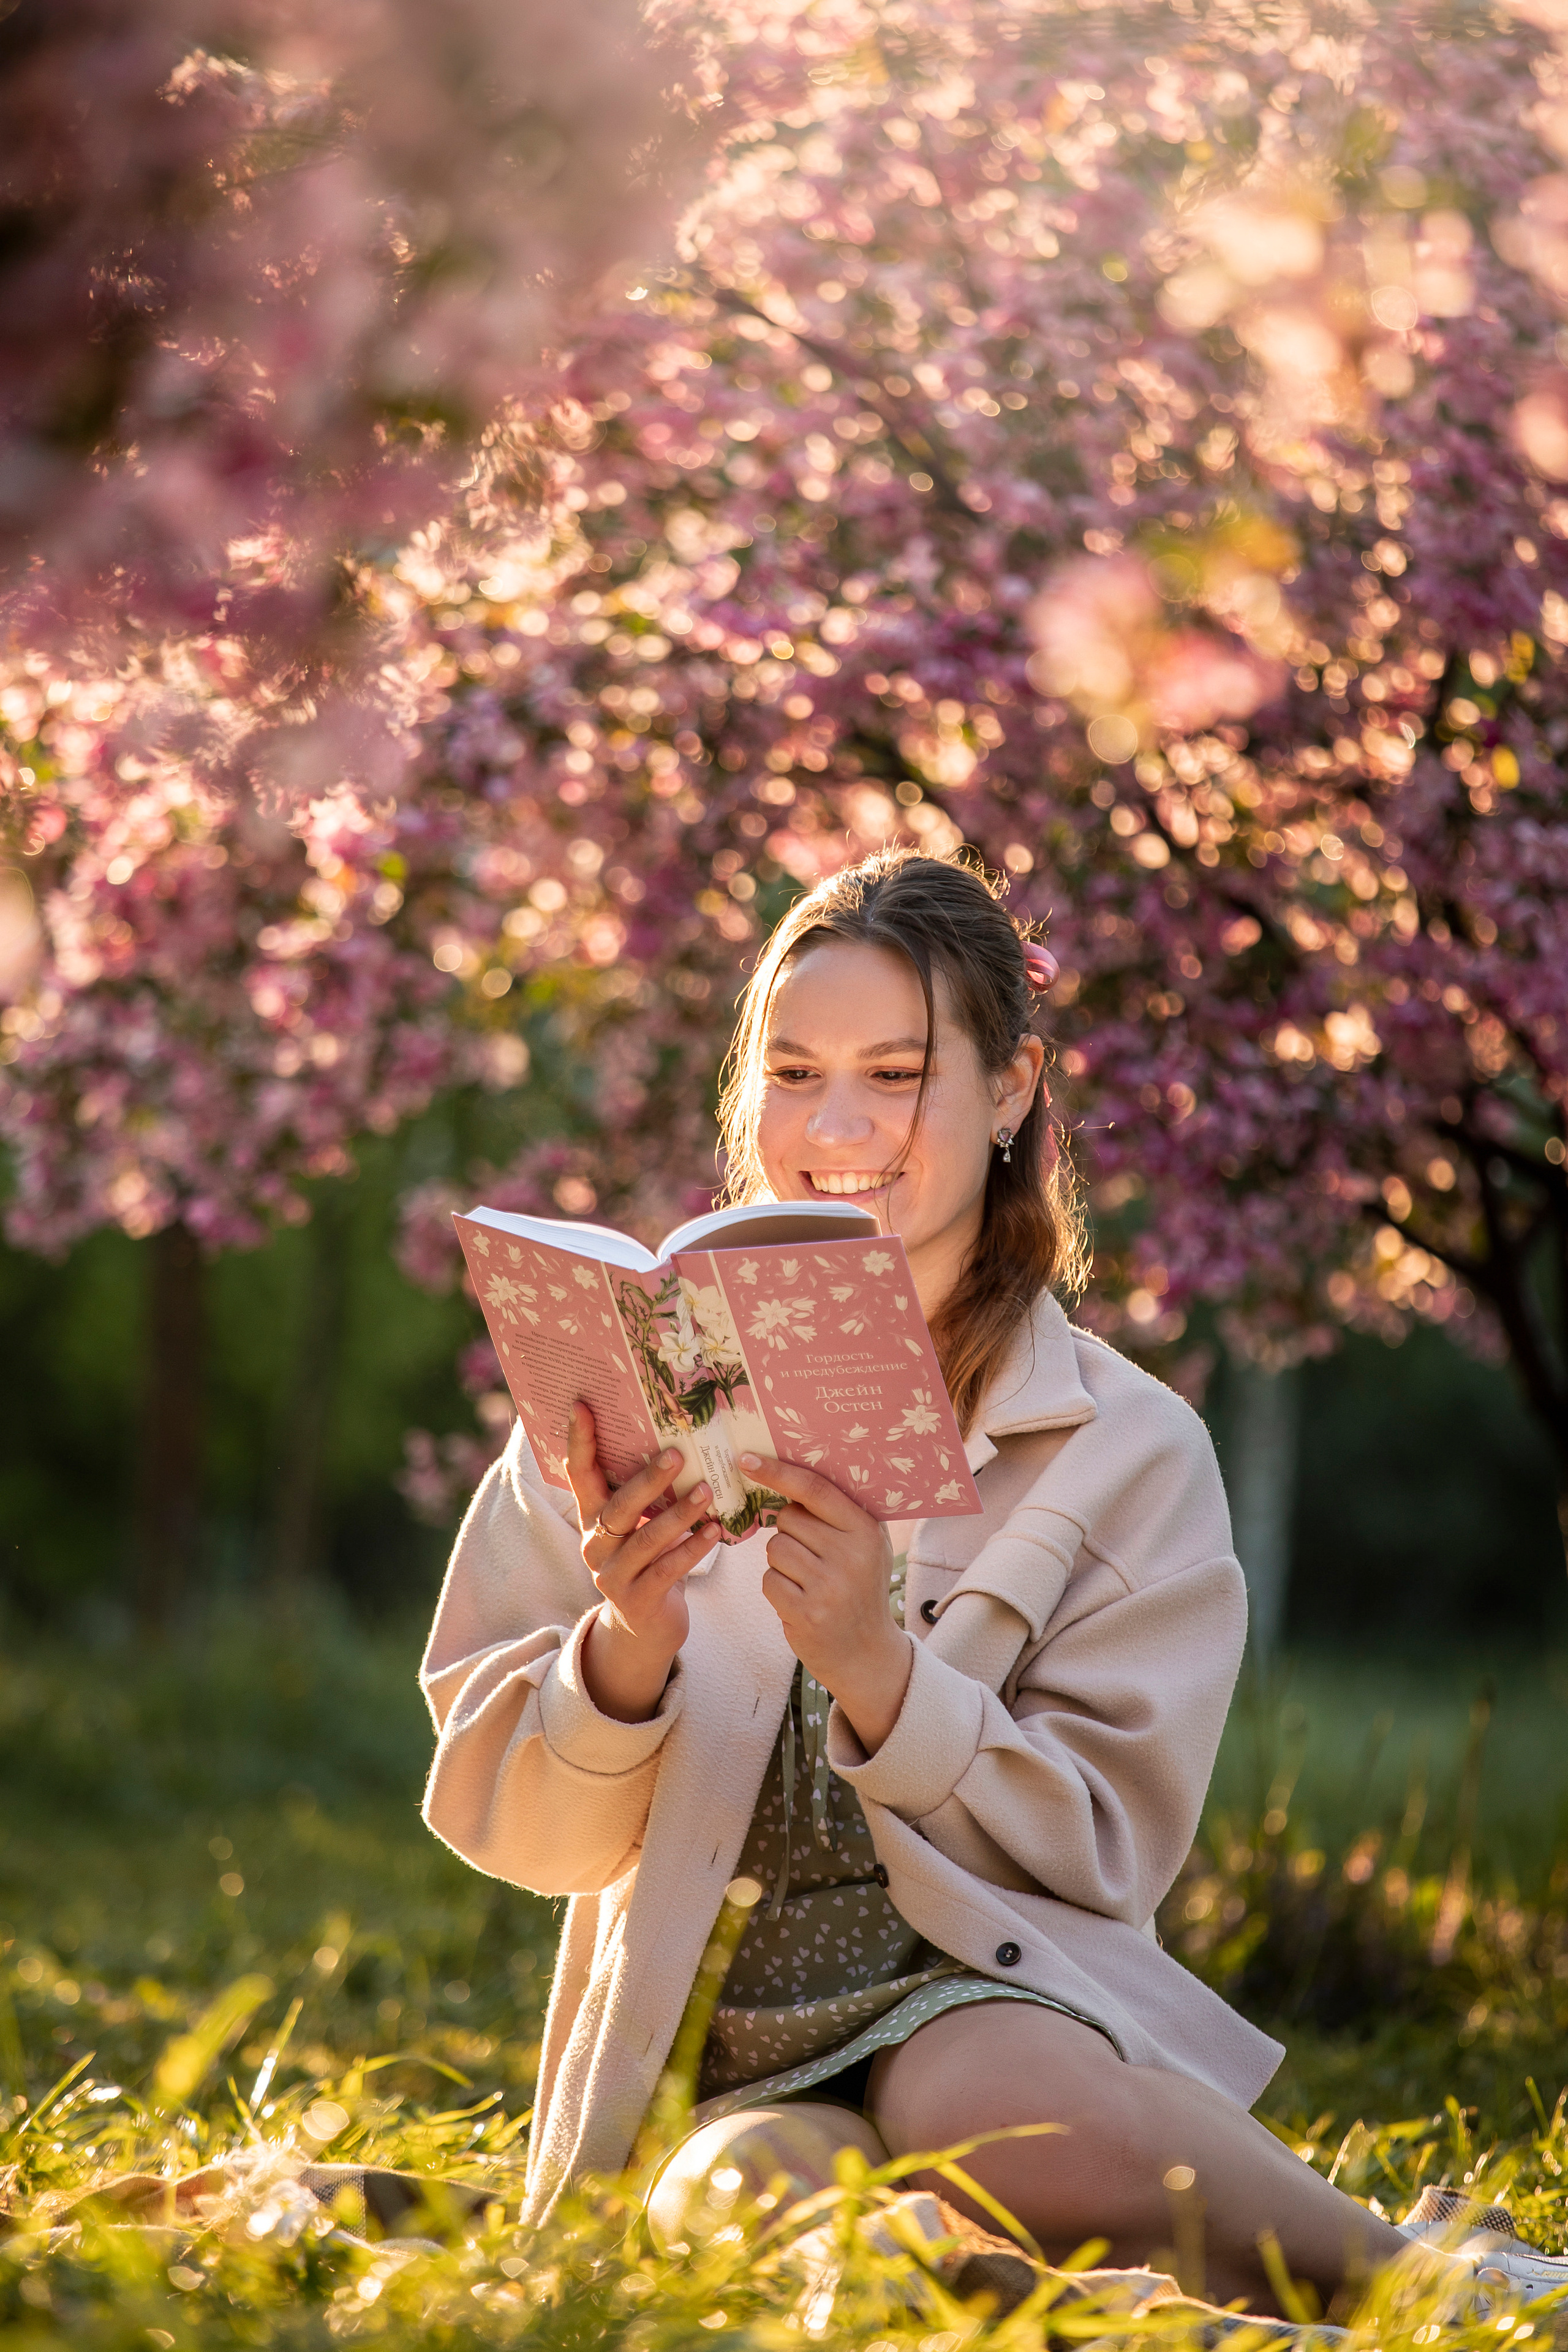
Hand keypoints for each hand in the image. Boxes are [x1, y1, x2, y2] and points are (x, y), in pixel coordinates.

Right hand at [566, 1402, 719, 1723]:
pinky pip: (667, 1571)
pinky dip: (692, 1550)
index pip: (579, 1473)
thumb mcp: (637, 1525)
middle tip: (677, 1453)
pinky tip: (716, 1532)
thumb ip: (641, 1492)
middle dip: (647, 1480)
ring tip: (707, 1491)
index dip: (580, 1441)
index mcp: (591, 1518)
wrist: (645, 1628)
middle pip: (617, 1507)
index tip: (583, 1404)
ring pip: (645, 1540)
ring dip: (679, 1514)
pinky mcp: (636, 1601)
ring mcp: (612, 1575)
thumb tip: (673, 1435)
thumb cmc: (648, 1560)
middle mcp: (594, 1544)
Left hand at [741, 1452, 913, 1754]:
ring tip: (807, 1580)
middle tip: (811, 1557)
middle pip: (787, 1520)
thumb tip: (786, 1473)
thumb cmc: (857, 1588)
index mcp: (865, 1529)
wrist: (866, 1652)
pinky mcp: (808, 1613)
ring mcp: (829, 1586)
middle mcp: (851, 1554)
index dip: (777, 1472)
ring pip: (775, 1549)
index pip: (814, 1490)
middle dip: (788, 1533)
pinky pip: (769, 1580)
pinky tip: (799, 1600)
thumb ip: (835, 1514)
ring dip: (781, 1563)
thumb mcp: (863, 1546)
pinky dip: (777, 1588)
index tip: (745, 1459)